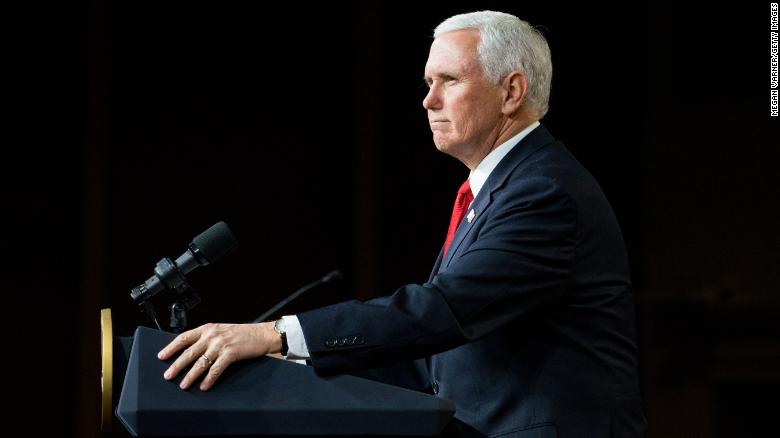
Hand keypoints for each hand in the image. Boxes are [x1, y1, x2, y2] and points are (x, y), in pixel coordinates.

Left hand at [157, 322, 280, 390]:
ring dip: (191, 376)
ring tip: (184, 385)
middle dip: (177, 365)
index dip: (171, 347)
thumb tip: (191, 351)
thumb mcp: (221, 331)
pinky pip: (215, 369)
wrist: (262, 334)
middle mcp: (212, 335)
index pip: (184, 337)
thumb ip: (207, 338)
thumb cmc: (242, 334)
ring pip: (200, 362)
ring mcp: (221, 344)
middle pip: (189, 352)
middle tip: (168, 376)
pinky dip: (209, 379)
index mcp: (208, 328)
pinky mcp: (230, 353)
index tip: (162, 356)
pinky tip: (204, 386)